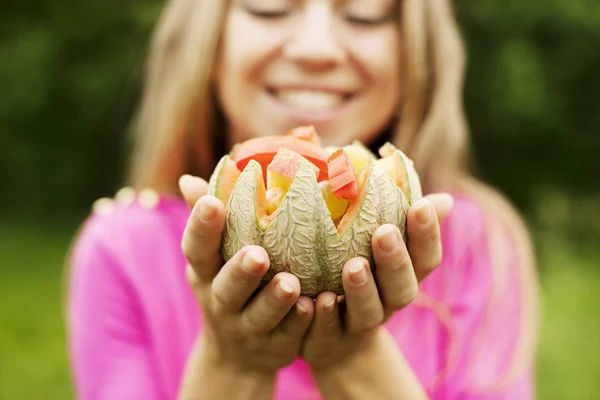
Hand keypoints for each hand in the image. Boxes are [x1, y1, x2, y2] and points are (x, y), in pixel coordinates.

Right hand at [178, 175, 314, 375]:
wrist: (235, 357)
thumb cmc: (228, 287)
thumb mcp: (213, 261)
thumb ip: (210, 223)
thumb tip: (189, 180)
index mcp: (205, 274)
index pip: (196, 249)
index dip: (201, 228)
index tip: (213, 203)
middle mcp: (221, 303)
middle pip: (226, 289)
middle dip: (241, 272)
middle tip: (258, 254)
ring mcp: (247, 330)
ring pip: (260, 316)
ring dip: (274, 300)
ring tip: (291, 284)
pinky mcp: (275, 348)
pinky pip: (289, 336)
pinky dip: (300, 323)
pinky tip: (314, 305)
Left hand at [301, 194, 453, 371]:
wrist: (336, 344)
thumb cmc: (362, 281)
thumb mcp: (381, 253)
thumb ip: (402, 223)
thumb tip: (443, 199)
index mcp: (404, 279)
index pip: (426, 259)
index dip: (427, 235)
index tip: (421, 205)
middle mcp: (388, 304)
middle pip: (402, 289)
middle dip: (395, 261)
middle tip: (385, 232)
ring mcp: (359, 325)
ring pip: (367, 312)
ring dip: (362, 290)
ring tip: (354, 266)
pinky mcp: (328, 340)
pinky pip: (327, 331)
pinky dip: (323, 317)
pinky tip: (315, 300)